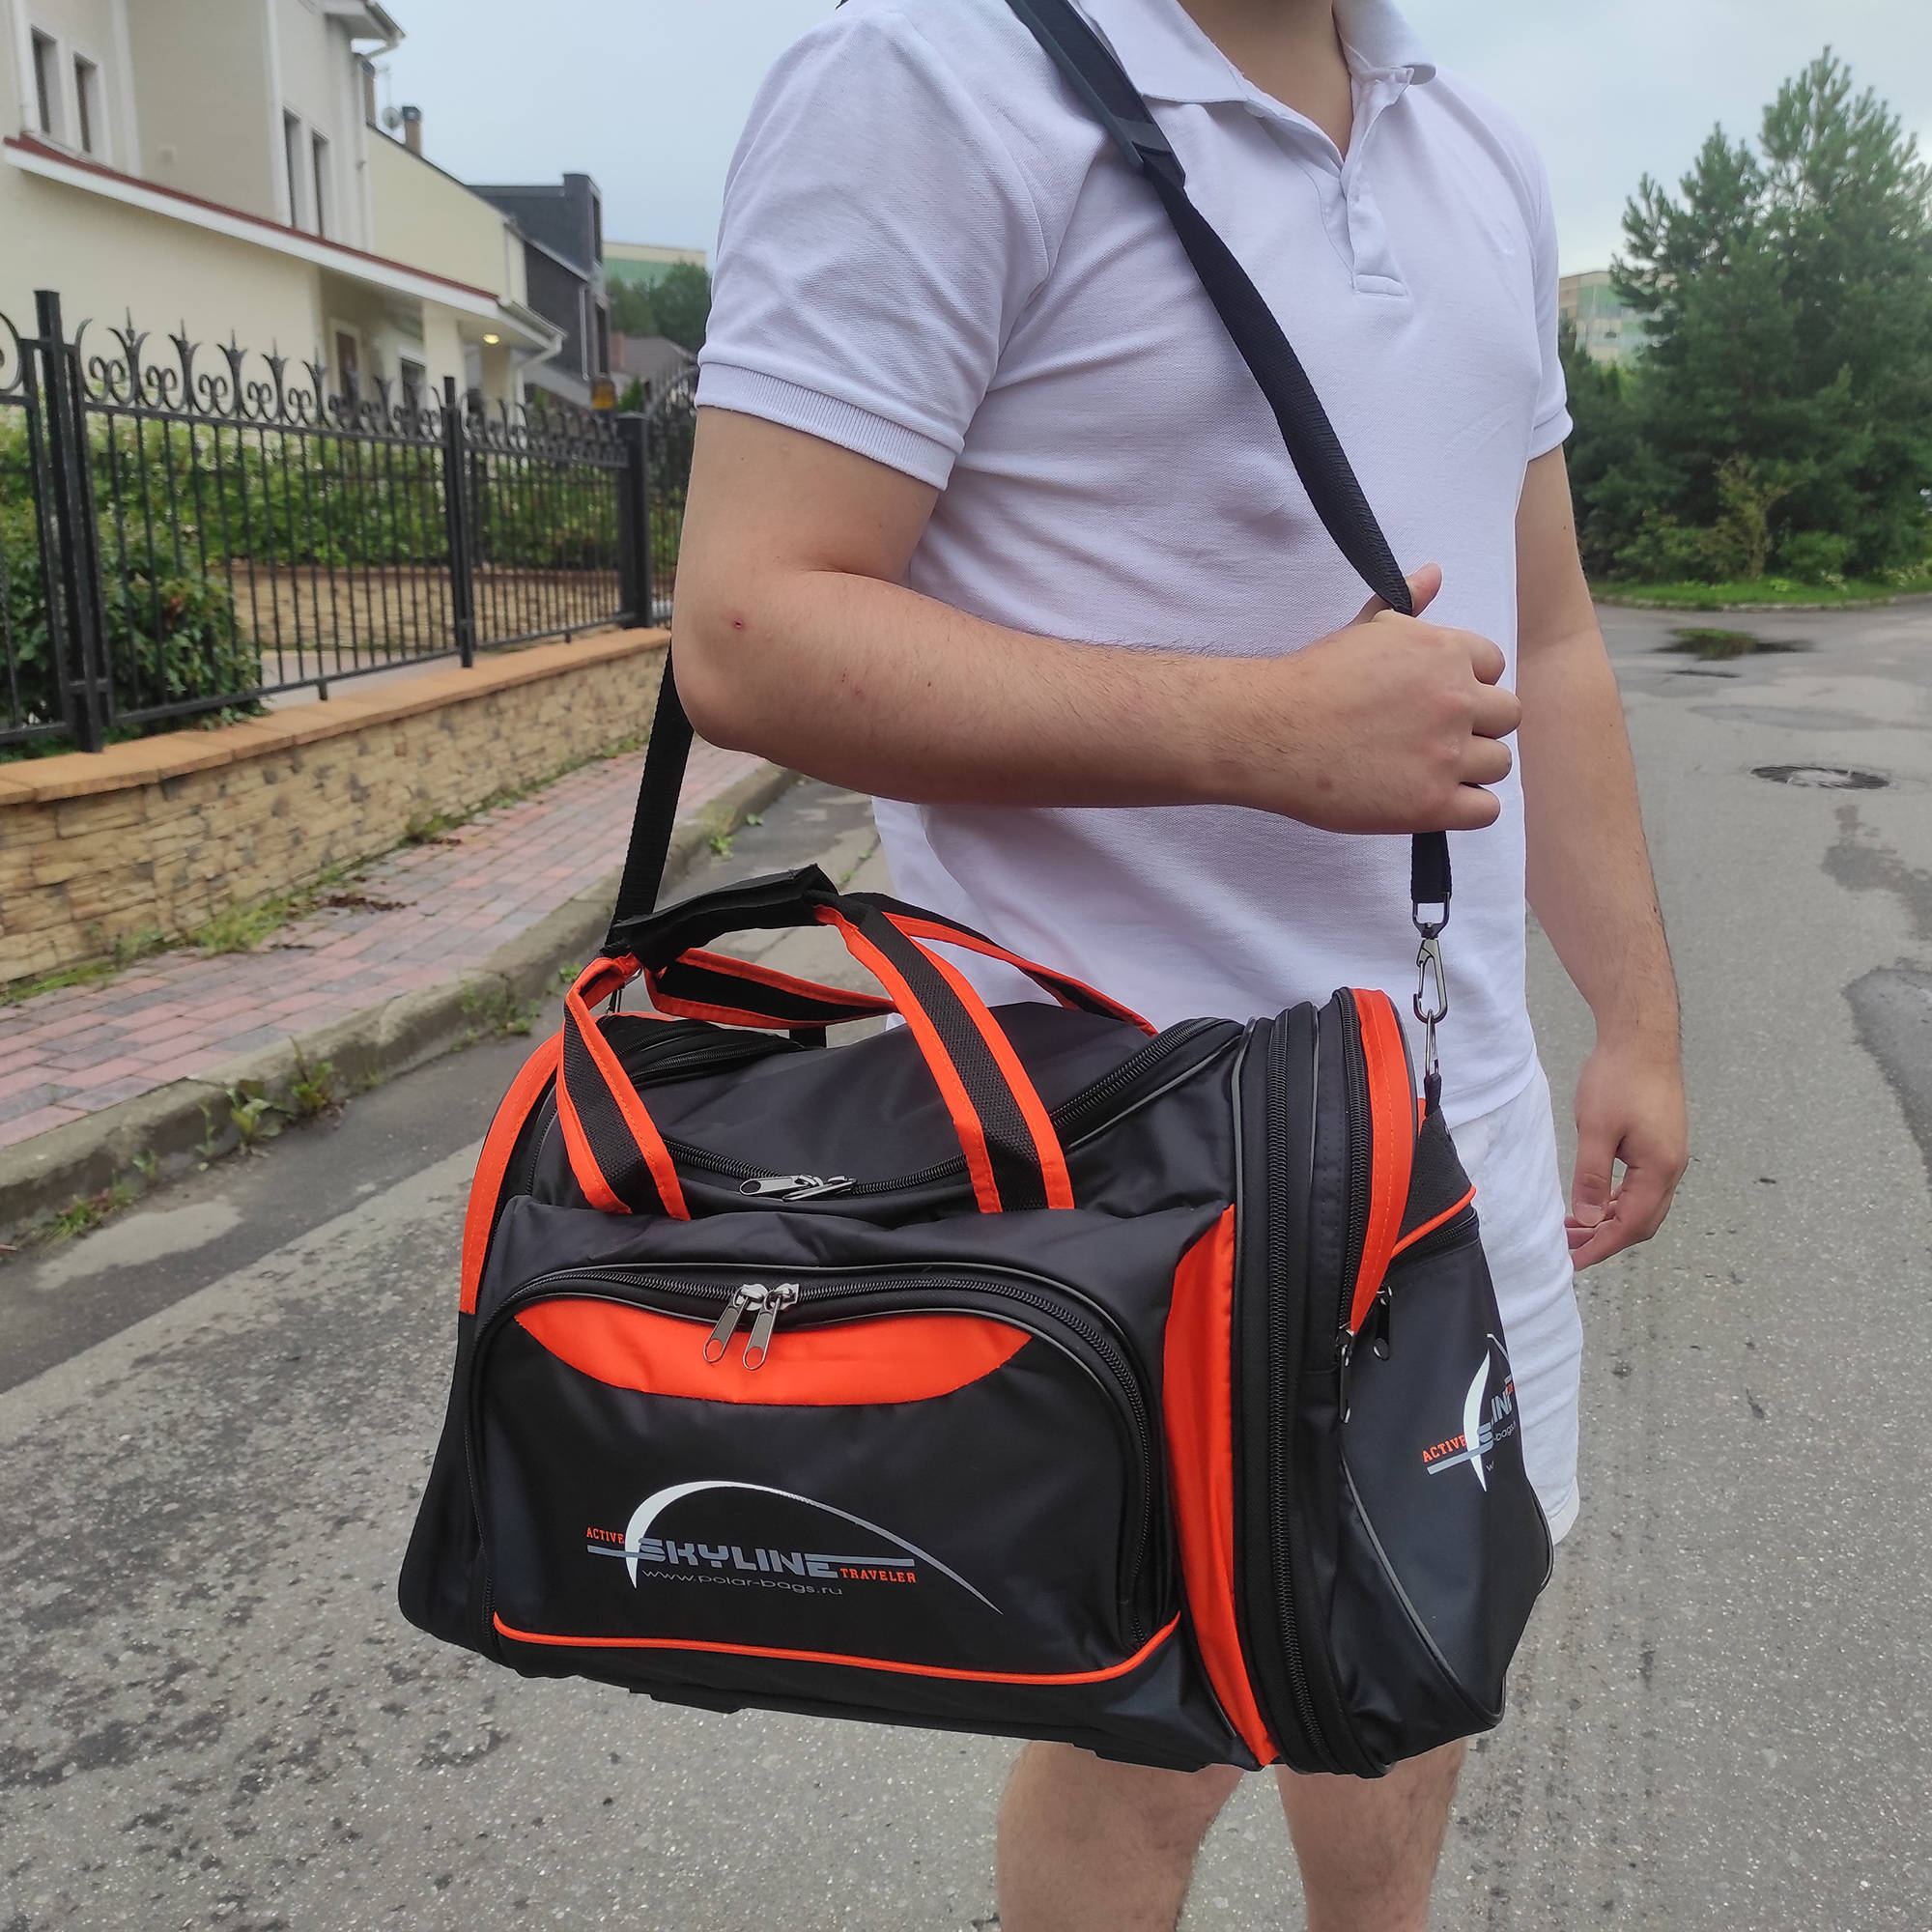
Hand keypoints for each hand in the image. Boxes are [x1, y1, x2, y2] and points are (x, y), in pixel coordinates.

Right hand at [1251, 563, 1522, 832]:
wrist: (1272, 732)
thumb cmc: (1312, 680)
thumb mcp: (1366, 626)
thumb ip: (1408, 602)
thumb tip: (1433, 573)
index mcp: (1446, 652)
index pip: (1494, 667)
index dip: (1468, 683)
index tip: (1437, 700)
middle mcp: (1456, 700)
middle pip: (1507, 716)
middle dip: (1478, 725)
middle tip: (1435, 737)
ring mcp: (1448, 755)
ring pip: (1500, 764)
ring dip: (1472, 768)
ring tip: (1430, 769)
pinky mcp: (1432, 804)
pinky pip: (1486, 810)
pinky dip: (1468, 807)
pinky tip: (1434, 798)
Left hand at [1566, 1037, 1687, 1268]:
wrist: (1642, 1038)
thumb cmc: (1619, 1078)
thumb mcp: (1596, 1129)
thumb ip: (1591, 1177)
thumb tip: (1587, 1220)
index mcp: (1659, 1169)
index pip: (1631, 1225)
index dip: (1602, 1247)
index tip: (1574, 1262)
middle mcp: (1671, 1167)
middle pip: (1642, 1222)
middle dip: (1606, 1240)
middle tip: (1569, 1249)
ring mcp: (1668, 1155)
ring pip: (1641, 1205)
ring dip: (1609, 1221)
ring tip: (1573, 1228)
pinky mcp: (1660, 1143)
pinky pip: (1641, 1186)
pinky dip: (1616, 1200)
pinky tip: (1593, 1201)